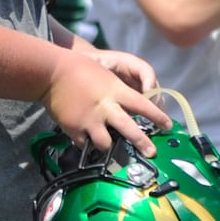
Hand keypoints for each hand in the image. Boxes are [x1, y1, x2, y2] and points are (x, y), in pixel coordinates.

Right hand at [42, 50, 171, 156]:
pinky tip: (86, 141)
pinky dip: (87, 144)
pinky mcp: (74, 129)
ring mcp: (89, 120)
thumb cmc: (79, 68)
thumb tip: (132, 105)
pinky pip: (84, 144)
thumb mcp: (104, 75)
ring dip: (108, 146)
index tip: (168, 125)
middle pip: (130, 130)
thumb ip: (117, 92)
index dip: (157, 116)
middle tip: (152, 152)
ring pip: (106, 143)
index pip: (143, 105)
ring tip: (110, 148)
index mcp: (115, 92)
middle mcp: (105, 108)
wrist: (51, 73)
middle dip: (143, 143)